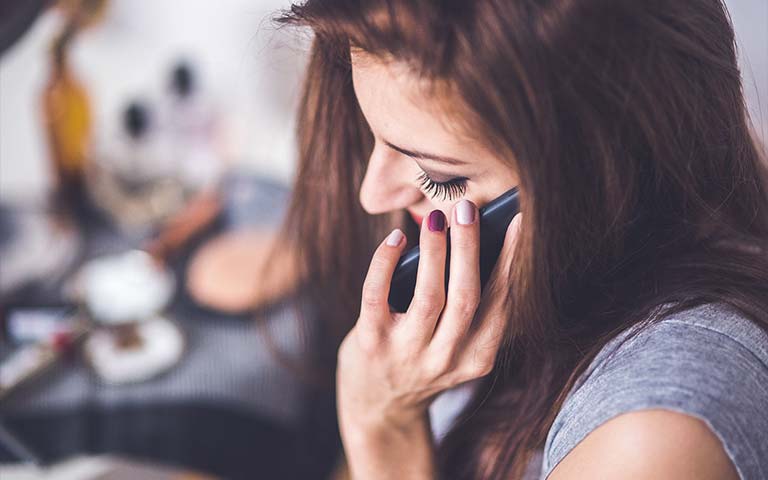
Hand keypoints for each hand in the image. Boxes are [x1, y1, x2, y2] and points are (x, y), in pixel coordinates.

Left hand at [337, 200, 522, 436]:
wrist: (378, 407)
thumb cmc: (422, 360)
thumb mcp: (457, 347)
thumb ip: (469, 309)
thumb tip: (476, 240)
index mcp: (477, 357)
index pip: (500, 304)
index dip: (510, 261)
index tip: (517, 222)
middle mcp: (445, 359)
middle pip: (466, 297)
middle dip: (469, 248)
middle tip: (468, 208)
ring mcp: (407, 354)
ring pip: (428, 297)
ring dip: (434, 251)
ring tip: (436, 218)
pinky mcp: (371, 344)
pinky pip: (377, 296)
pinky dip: (385, 263)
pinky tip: (395, 239)